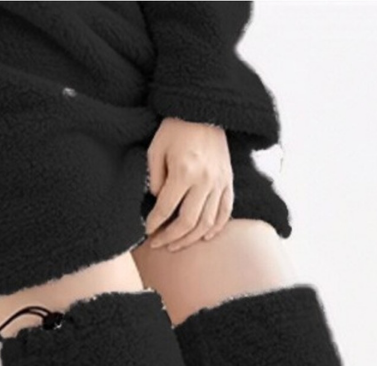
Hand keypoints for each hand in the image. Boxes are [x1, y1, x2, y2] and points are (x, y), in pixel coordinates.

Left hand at [145, 117, 233, 249]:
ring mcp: (219, 182)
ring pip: (207, 223)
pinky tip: (203, 237)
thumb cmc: (175, 128)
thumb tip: (159, 203)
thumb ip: (154, 178)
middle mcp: (205, 181)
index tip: (147, 232)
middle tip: (159, 245)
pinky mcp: (228, 181)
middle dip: (171, 238)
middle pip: (187, 222)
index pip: (166, 208)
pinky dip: (215, 228)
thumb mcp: (156, 149)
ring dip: (190, 239)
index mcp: (184, 171)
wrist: (204, 109)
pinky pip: (225, 212)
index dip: (155, 224)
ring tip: (177, 245)